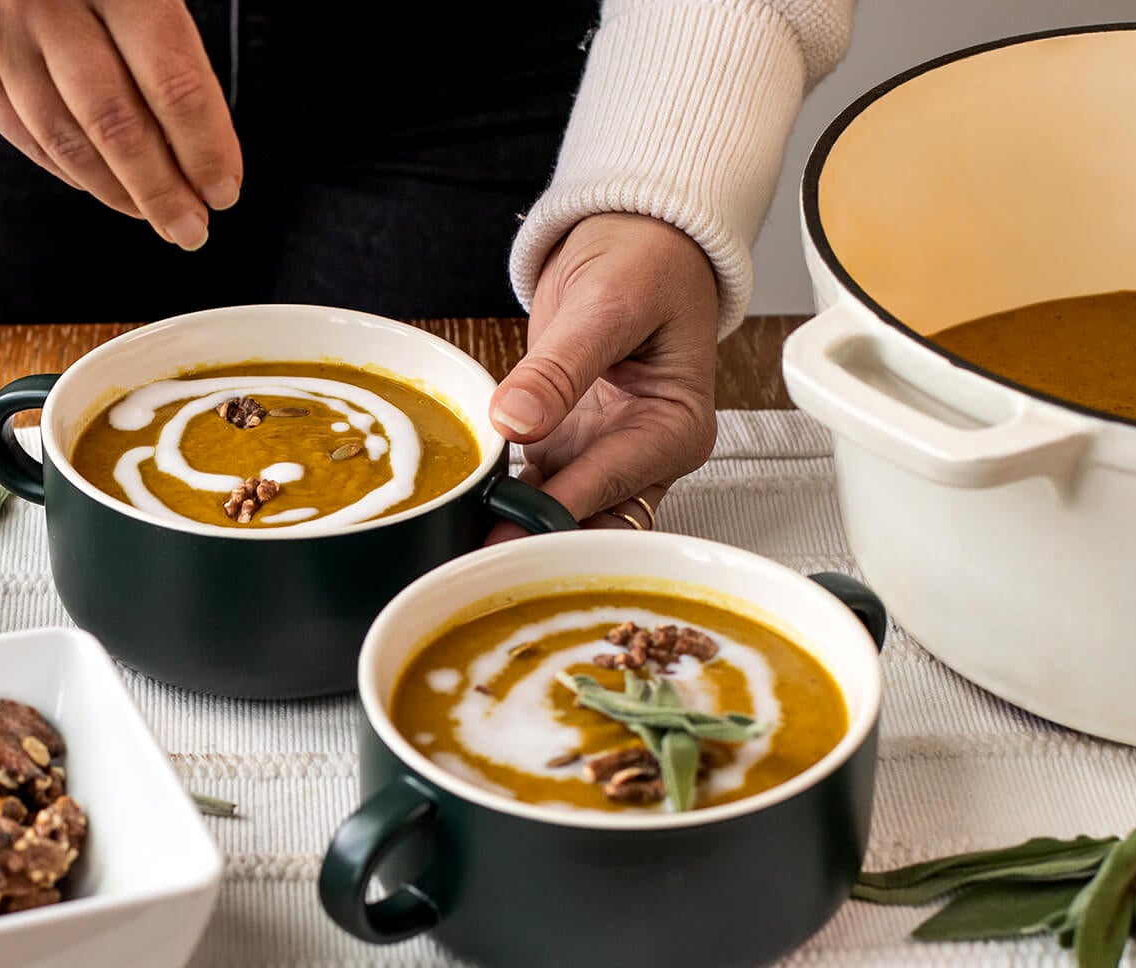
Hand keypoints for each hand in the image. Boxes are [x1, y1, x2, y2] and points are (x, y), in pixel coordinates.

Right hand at [0, 0, 241, 249]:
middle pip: (118, 124)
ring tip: (154, 216)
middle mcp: (47, 0)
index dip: (205, 146)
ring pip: (66, 139)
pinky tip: (102, 185)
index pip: (172, 82)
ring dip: (118, 192)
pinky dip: (68, 168)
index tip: (225, 189)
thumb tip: (204, 142)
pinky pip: (23, 133)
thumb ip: (167, 34)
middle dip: (163, 189)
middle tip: (192, 227)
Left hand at [487, 213, 718, 541]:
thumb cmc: (645, 262)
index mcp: (676, 428)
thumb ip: (560, 368)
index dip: (555, 516)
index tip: (504, 538)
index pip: (612, 486)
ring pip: (564, 517)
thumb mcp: (606, 303)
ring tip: (459, 549)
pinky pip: (536, 491)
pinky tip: (466, 515)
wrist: (634, 239)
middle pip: (595, 523)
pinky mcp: (570, 447)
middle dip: (537, 543)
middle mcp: (646, 454)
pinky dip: (505, 503)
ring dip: (516, 531)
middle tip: (474, 560)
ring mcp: (605, 455)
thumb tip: (518, 419)